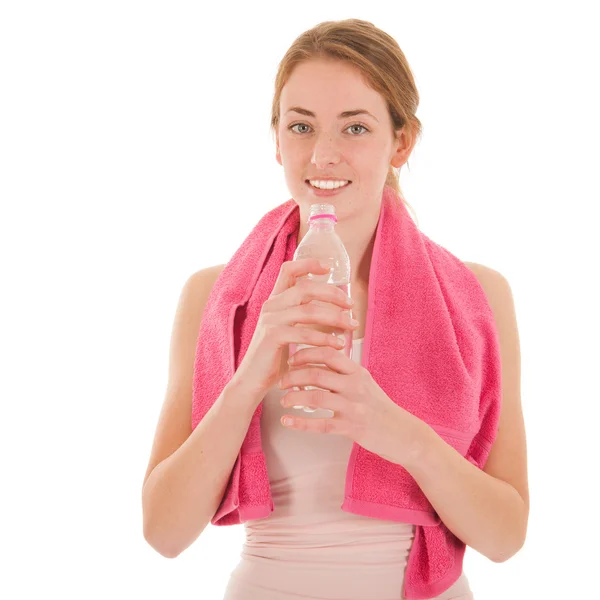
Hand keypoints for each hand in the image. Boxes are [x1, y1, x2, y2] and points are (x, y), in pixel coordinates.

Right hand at [232, 258, 357, 401]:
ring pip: (309, 310)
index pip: (288, 270)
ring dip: (335, 317)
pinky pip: (304, 333)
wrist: (252, 379)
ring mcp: (271, 320)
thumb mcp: (288, 329)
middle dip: (332, 294)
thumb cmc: (275, 356)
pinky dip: (325, 338)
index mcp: (275, 300)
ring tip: (351, 326)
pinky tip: (338, 344)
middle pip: (306, 287)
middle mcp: (271, 305)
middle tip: (351, 305)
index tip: (330, 268)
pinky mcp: (272, 337)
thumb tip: (335, 309)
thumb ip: (302, 315)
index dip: (308, 263)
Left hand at [277, 344, 423, 464]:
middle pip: (317, 374)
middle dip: (293, 376)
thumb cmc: (379, 407)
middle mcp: (355, 386)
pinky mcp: (352, 428)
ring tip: (283, 401)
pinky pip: (321, 425)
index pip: (328, 353)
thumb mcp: (365, 383)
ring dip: (294, 398)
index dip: (306, 353)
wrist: (404, 434)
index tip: (291, 360)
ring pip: (316, 398)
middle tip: (281, 382)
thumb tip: (319, 359)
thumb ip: (344, 371)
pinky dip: (300, 423)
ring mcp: (354, 407)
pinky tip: (287, 421)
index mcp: (357, 371)